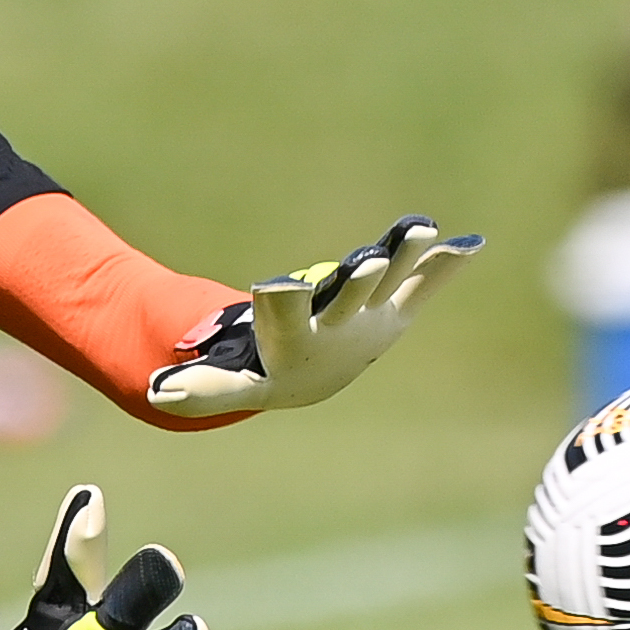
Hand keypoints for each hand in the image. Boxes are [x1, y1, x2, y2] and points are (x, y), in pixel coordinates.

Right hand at [146, 216, 484, 416]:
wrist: (312, 379)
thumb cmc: (262, 370)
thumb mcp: (228, 382)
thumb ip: (200, 390)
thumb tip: (158, 399)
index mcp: (292, 343)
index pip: (284, 318)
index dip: (282, 302)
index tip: (280, 286)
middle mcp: (337, 332)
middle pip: (346, 300)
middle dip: (356, 281)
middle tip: (365, 262)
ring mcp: (371, 320)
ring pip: (389, 286)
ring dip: (406, 258)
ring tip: (423, 230)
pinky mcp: (394, 309)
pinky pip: (421, 286)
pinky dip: (444, 267)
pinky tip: (471, 244)